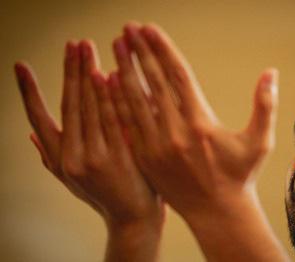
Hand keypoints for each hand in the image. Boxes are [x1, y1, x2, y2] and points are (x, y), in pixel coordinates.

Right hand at [15, 40, 164, 261]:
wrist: (133, 217)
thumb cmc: (103, 195)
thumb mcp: (72, 180)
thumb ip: (51, 157)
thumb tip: (31, 136)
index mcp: (59, 159)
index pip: (39, 118)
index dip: (28, 92)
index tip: (20, 67)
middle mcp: (72, 157)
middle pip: (69, 105)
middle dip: (69, 71)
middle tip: (73, 44)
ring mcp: (96, 158)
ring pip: (90, 109)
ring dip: (88, 75)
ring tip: (86, 50)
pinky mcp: (121, 157)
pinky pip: (114, 119)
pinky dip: (111, 96)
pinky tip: (110, 74)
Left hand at [110, 22, 287, 260]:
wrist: (217, 213)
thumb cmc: (240, 176)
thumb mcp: (259, 141)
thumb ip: (265, 105)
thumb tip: (270, 72)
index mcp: (201, 123)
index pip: (177, 76)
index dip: (163, 49)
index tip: (150, 28)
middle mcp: (175, 132)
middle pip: (152, 83)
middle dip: (139, 52)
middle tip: (128, 28)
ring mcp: (156, 146)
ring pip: (134, 101)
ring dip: (124, 71)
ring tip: (116, 46)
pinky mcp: (145, 158)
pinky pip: (128, 124)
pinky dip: (118, 101)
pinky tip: (110, 82)